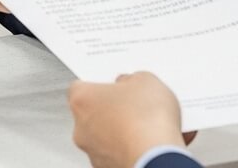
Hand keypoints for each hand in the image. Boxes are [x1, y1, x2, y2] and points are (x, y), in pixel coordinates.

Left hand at [69, 72, 184, 167]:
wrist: (157, 157)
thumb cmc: (147, 120)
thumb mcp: (146, 81)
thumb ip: (132, 78)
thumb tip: (131, 83)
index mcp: (82, 100)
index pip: (81, 87)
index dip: (101, 85)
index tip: (116, 85)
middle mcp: (81, 127)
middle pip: (92, 112)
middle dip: (112, 109)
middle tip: (135, 105)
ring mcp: (93, 151)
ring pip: (104, 136)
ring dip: (121, 131)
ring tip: (147, 127)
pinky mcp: (107, 167)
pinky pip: (116, 153)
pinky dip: (129, 148)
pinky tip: (148, 144)